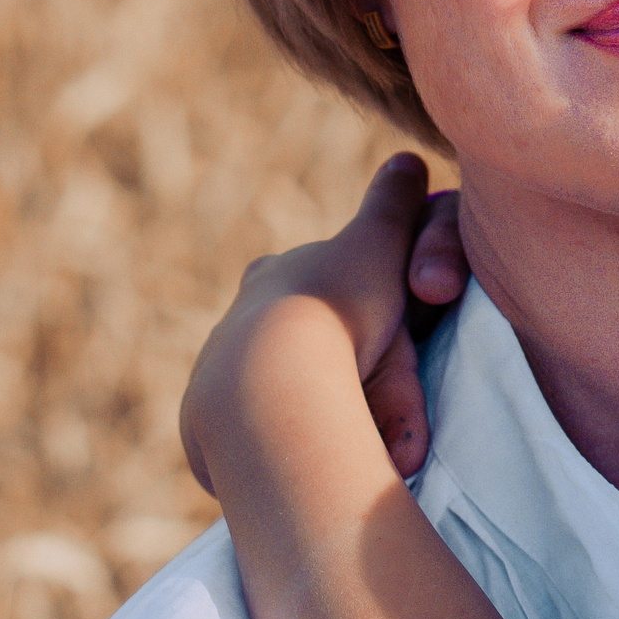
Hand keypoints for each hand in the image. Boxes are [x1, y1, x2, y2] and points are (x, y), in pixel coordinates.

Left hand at [184, 155, 453, 496]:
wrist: (273, 382)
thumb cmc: (335, 308)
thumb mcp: (379, 243)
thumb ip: (394, 204)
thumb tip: (410, 158)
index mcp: (270, 279)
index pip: (304, 282)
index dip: (338, 300)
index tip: (362, 321)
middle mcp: (233, 324)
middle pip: (290, 346)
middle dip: (327, 368)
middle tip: (369, 398)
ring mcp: (215, 379)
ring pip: (273, 395)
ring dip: (311, 413)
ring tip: (351, 439)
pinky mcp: (207, 431)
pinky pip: (253, 439)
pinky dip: (282, 446)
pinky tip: (310, 459)